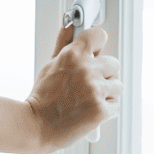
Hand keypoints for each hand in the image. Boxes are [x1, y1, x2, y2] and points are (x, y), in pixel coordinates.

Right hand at [27, 23, 120, 149]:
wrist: (36, 126)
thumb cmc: (42, 98)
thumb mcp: (49, 65)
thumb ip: (63, 44)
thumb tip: (69, 27)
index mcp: (73, 55)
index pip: (99, 35)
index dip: (97, 45)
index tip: (95, 52)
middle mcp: (86, 70)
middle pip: (114, 63)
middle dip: (103, 74)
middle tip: (87, 85)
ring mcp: (95, 90)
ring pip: (117, 86)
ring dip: (107, 93)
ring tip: (87, 100)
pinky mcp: (101, 110)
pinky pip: (116, 106)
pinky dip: (106, 111)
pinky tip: (89, 111)